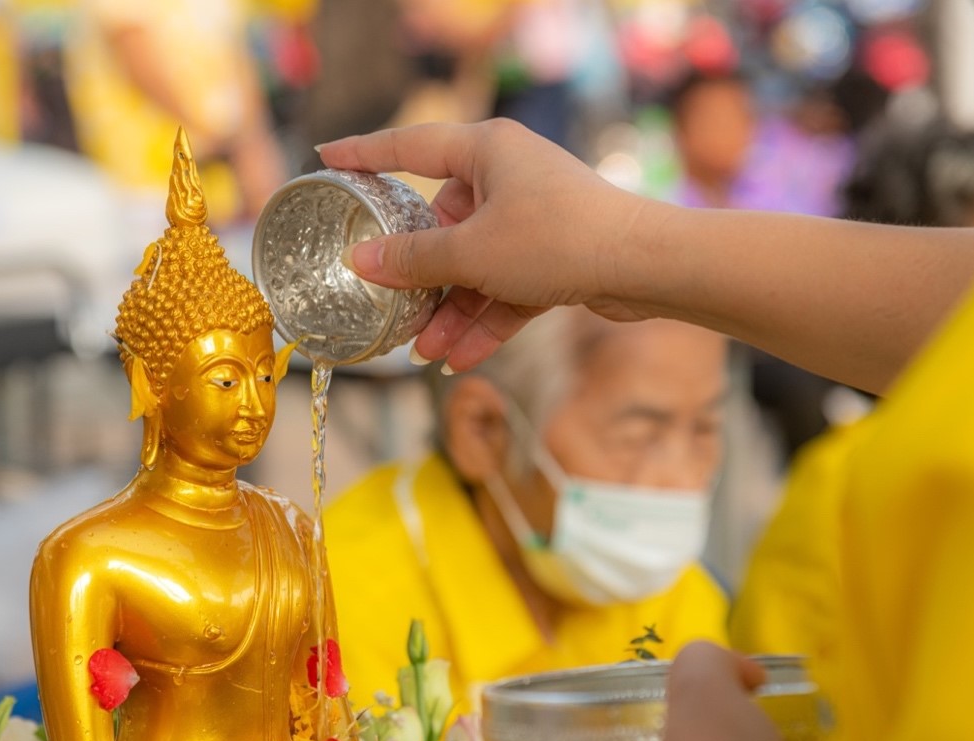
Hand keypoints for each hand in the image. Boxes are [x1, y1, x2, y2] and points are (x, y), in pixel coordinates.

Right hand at [318, 120, 661, 371]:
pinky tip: (460, 361)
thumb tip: (361, 262)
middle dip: (420, 278)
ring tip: (425, 353)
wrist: (644, 268)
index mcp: (487, 150)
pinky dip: (486, 322)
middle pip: (444, 224)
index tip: (329, 158)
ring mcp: (533, 219)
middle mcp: (509, 178)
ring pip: (476, 267)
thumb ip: (413, 259)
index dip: (365, 154)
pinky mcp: (554, 257)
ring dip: (452, 312)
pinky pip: (507, 290)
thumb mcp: (473, 252)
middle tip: (388, 306)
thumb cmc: (559, 239)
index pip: (410, 146)